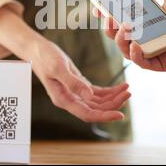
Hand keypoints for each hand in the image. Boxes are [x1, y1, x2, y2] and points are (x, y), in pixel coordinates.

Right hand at [0, 6, 130, 121]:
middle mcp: (70, 100)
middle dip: (113, 104)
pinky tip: (119, 86)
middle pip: (95, 109)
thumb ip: (73, 83)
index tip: (120, 114)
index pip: (87, 114)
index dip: (104, 116)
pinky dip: (109, 91)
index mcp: (63, 99)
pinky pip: (96, 93)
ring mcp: (74, 93)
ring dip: (113, 98)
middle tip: (128, 93)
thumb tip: (90, 97)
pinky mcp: (78, 85)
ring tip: (127, 89)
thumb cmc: (45, 57)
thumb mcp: (59, 68)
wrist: (37, 49)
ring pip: (98, 102)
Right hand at [93, 0, 165, 70]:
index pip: (120, 19)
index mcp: (147, 20)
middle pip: (118, 36)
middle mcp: (147, 36)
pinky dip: (135, 55)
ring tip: (124, 28)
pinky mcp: (161, 62)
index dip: (106, 15)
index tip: (98, 9)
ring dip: (119, 39)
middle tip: (108, 18)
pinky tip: (135, 45)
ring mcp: (153, 50)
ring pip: (126, 50)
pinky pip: (142, 63)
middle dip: (108, 28)